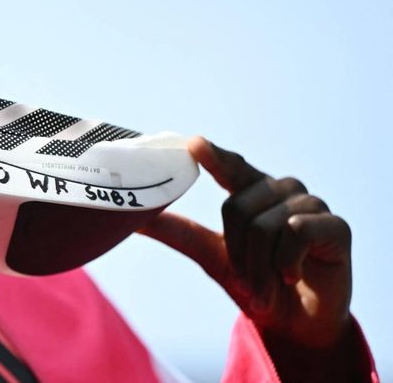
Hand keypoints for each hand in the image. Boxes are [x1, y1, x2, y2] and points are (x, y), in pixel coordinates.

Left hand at [139, 137, 359, 372]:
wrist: (297, 323)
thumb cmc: (256, 281)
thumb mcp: (212, 256)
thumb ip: (178, 232)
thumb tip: (134, 219)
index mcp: (252, 191)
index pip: (230, 166)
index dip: (213, 155)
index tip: (192, 144)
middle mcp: (281, 190)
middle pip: (236, 208)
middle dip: (235, 253)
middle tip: (249, 278)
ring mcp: (311, 204)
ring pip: (264, 226)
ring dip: (259, 267)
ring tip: (271, 283)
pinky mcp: (335, 226)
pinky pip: (296, 233)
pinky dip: (285, 264)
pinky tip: (292, 276)